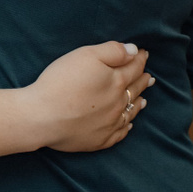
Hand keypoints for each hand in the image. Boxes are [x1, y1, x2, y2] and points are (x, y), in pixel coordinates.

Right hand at [26, 42, 152, 152]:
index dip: (140, 59)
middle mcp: (118, 104)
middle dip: (142, 80)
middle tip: (149, 77)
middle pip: (135, 90)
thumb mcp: (86, 55)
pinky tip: (128, 125)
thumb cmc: (61, 82)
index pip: (134, 67)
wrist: (43, 116)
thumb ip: (113, 51)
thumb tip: (134, 51)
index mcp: (116, 82)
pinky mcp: (99, 140)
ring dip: (138, 103)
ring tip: (144, 100)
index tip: (143, 54)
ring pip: (130, 112)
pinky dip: (126, 128)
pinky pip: (119, 134)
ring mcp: (110, 124)